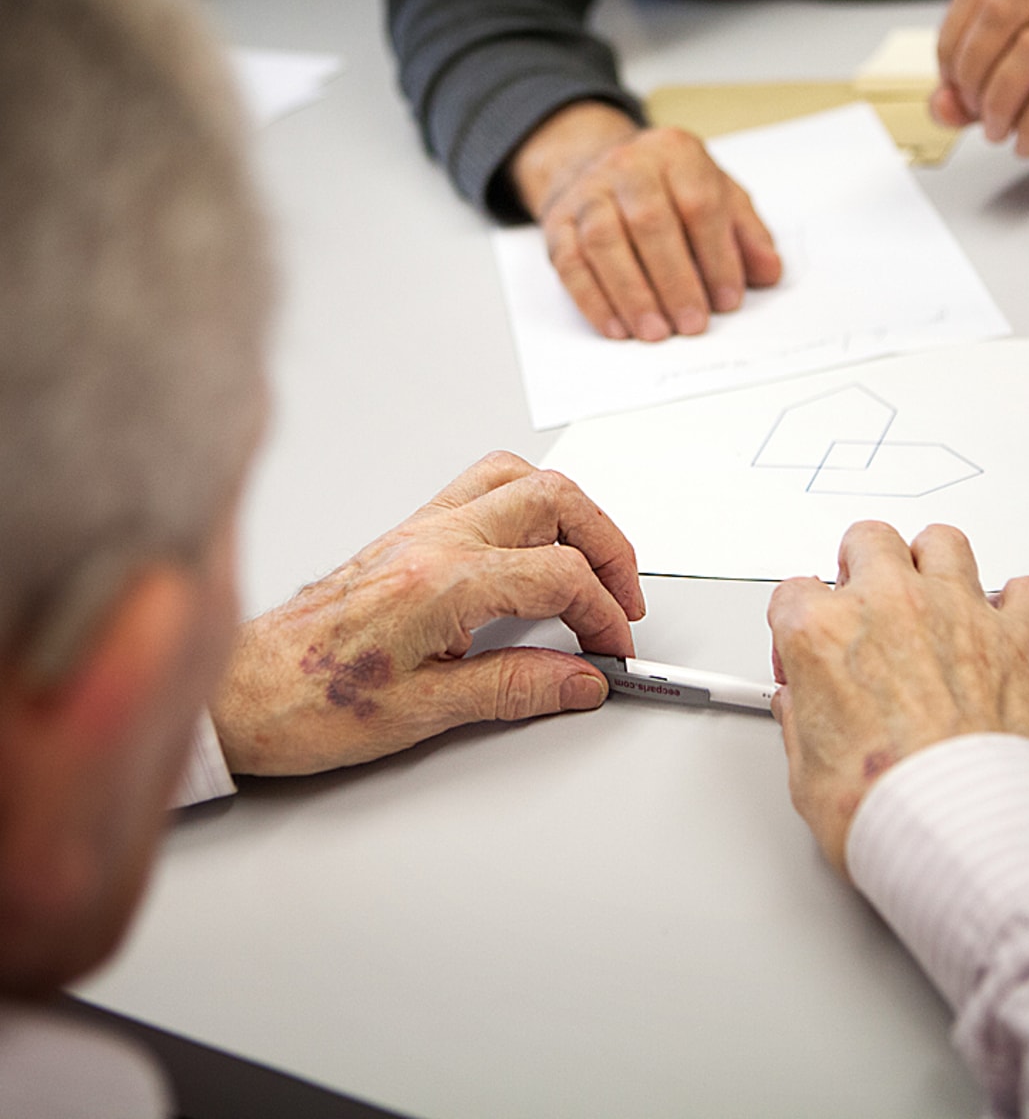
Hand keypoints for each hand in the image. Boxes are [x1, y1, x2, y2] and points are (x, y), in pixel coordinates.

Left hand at [211, 452, 644, 773]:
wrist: (243, 689)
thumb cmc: (308, 701)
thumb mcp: (423, 712)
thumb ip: (514, 688)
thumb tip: (580, 679)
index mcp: (442, 581)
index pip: (559, 575)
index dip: (604, 613)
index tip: (613, 651)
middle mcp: (434, 538)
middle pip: (556, 501)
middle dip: (608, 547)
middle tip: (623, 599)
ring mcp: (421, 527)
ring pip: (522, 479)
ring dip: (573, 515)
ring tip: (591, 564)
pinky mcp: (410, 532)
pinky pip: (486, 486)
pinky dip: (531, 505)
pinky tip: (537, 545)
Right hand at [509, 101, 782, 339]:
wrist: (598, 166)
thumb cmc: (669, 190)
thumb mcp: (718, 196)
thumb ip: (746, 234)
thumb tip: (769, 272)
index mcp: (676, 153)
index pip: (700, 203)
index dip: (717, 256)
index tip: (728, 300)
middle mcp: (628, 165)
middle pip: (650, 222)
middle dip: (674, 281)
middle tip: (692, 324)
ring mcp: (588, 193)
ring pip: (604, 242)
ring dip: (632, 294)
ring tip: (656, 332)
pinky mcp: (559, 223)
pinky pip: (571, 263)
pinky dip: (594, 300)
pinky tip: (618, 328)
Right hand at [767, 522, 1028, 871]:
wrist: (960, 832)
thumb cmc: (883, 807)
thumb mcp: (804, 773)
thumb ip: (801, 723)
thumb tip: (806, 713)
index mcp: (821, 632)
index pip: (793, 592)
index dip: (796, 625)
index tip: (806, 653)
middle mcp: (888, 605)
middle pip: (868, 540)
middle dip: (860, 566)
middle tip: (863, 600)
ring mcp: (955, 612)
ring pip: (943, 542)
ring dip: (931, 563)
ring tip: (929, 594)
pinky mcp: (1014, 637)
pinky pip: (1026, 591)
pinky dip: (1015, 603)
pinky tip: (1001, 623)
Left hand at [931, 0, 1028, 158]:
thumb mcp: (1018, 86)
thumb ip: (972, 95)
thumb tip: (939, 107)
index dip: (953, 44)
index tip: (958, 86)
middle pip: (1000, 12)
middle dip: (973, 72)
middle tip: (977, 111)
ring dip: (999, 102)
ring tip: (999, 131)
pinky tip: (1026, 143)